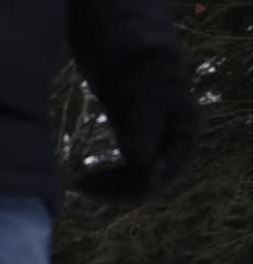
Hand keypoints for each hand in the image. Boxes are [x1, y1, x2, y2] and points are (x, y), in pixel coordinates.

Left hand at [76, 63, 198, 203]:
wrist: (138, 72)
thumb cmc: (146, 80)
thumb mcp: (146, 102)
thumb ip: (144, 130)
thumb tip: (140, 162)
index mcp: (185, 142)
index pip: (164, 174)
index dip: (140, 184)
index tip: (110, 183)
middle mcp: (174, 158)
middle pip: (146, 187)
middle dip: (115, 191)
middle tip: (83, 186)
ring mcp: (156, 162)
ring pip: (131, 188)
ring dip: (105, 190)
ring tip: (78, 184)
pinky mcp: (138, 162)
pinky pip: (122, 182)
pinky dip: (103, 183)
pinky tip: (80, 182)